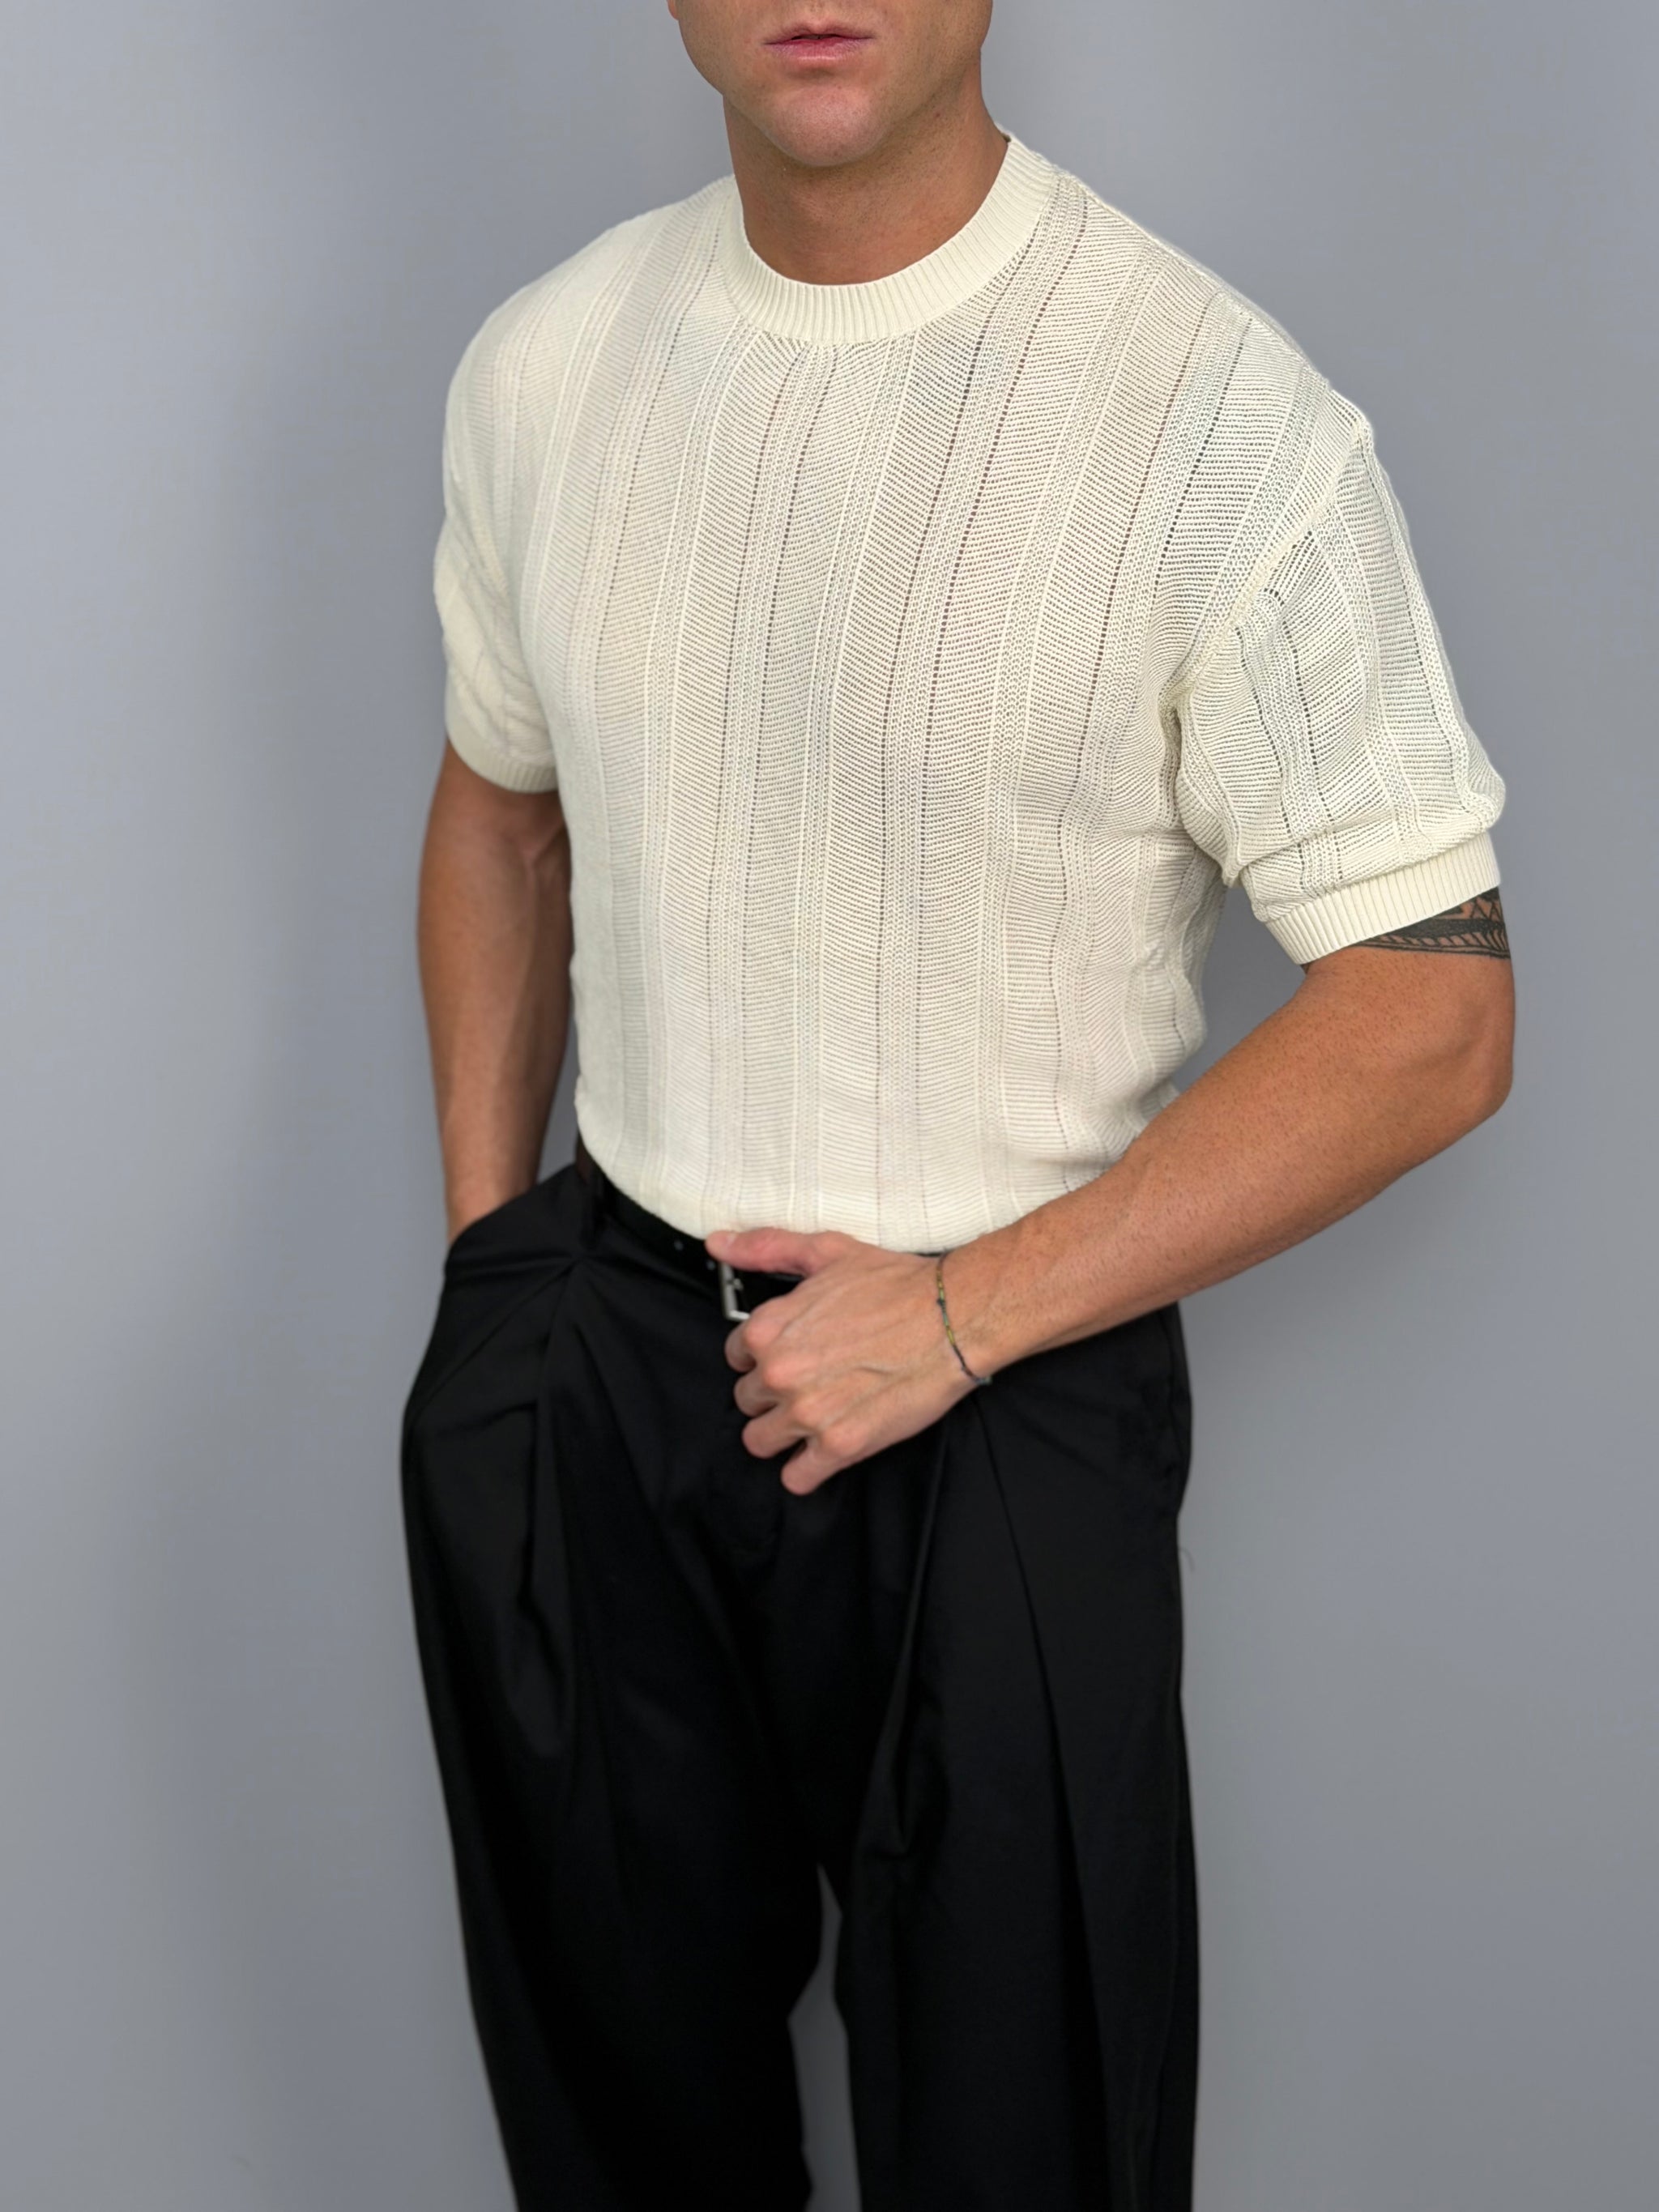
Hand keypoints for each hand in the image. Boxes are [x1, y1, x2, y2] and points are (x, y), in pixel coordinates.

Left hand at [704, 1225, 984, 1493]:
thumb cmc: (897, 1286)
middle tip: (808, 1385)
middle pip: (747, 1402)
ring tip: (814, 1418)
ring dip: (783, 1435)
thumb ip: (766, 1248)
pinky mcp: (840, 1445)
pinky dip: (807, 1470)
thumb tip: (720, 1244)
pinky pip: (797, 1478)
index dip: (761, 1358)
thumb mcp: (826, 1252)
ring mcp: (808, 1413)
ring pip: (760, 1443)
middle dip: (772, 1396)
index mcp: (769, 1329)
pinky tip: (824, 1451)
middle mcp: (780, 1373)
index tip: (787, 1358)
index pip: (735, 1358)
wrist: (952, 1318)